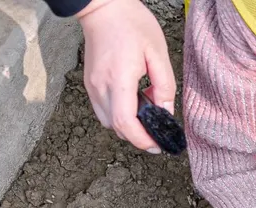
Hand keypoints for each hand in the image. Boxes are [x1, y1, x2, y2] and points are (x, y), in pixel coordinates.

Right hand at [77, 0, 174, 153]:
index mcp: (119, 79)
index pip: (126, 123)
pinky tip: (134, 103)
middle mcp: (101, 87)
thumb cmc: (131, 25)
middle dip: (138, 136)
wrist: (103, 8)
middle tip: (158, 131)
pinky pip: (104, 111)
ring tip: (147, 113)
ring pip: (109, 122)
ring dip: (129, 126)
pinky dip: (120, 115)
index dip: (142, 140)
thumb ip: (165, 86)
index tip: (157, 146)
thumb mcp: (158, 53)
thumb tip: (166, 112)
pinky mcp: (90, 84)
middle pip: (117, 128)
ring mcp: (92, 86)